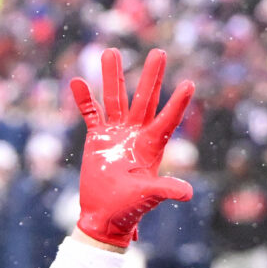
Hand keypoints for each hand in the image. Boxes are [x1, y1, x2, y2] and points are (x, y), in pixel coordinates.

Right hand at [68, 48, 195, 247]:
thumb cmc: (130, 208)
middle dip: (151, 76)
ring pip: (115, 99)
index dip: (177, 103)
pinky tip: (77, 82)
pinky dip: (84, 99)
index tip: (189, 84)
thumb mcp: (148, 197)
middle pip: (144, 99)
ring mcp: (116, 134)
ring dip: (113, 76)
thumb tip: (187, 193)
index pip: (167, 120)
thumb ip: (165, 190)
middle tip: (159, 52)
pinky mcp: (96, 139)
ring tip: (110, 52)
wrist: (105, 215)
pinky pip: (90, 114)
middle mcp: (135, 134)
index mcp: (151, 145)